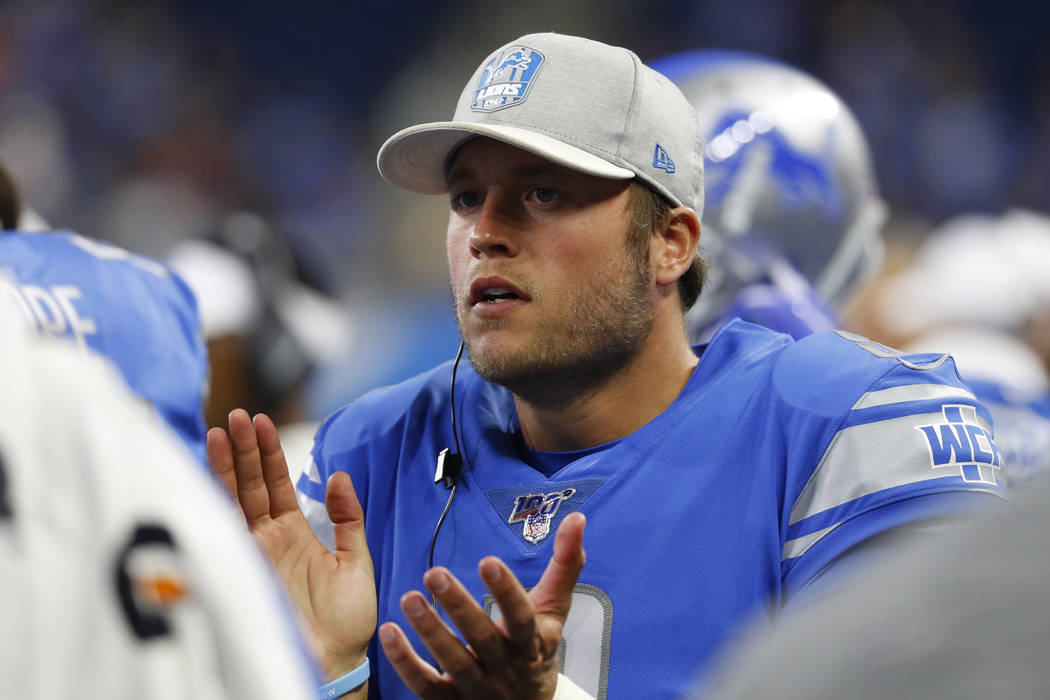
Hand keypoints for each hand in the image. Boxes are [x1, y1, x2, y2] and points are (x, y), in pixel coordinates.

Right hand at [207, 409, 376, 680]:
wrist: (335, 662)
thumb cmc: (345, 621)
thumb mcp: (356, 560)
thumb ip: (348, 517)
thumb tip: (338, 475)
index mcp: (292, 534)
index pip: (274, 484)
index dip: (268, 453)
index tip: (261, 422)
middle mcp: (266, 540)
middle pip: (248, 485)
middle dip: (242, 450)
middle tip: (237, 415)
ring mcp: (250, 553)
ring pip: (231, 500)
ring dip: (225, 466)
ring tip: (222, 430)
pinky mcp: (240, 569)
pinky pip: (223, 530)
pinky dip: (215, 501)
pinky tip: (211, 472)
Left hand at [378, 512, 586, 698]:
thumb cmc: (537, 650)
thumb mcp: (555, 610)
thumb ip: (564, 565)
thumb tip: (577, 518)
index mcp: (532, 643)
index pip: (522, 618)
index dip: (507, 592)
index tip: (488, 561)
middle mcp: (505, 668)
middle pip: (482, 639)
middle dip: (458, 607)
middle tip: (434, 573)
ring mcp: (477, 688)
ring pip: (453, 662)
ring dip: (430, 631)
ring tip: (409, 598)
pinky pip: (426, 686)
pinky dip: (405, 662)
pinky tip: (390, 632)